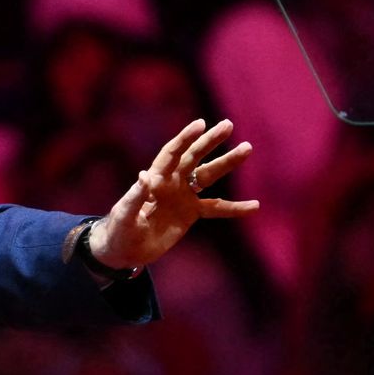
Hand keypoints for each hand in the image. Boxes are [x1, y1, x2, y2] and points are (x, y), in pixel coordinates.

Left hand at [89, 118, 257, 269]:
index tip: (201, 124)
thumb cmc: (119, 230)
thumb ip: (135, 196)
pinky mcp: (190, 213)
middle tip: (228, 124)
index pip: (171, 153)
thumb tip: (145, 175)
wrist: (124, 250)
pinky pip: (216, 208)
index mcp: (155, 179)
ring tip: (247, 148)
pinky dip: (234, 208)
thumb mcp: (125, 215)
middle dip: (210, 141)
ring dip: (227, 163)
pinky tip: (255, 205)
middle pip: (193, 157)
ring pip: (208, 175)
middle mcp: (171, 182)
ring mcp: (182, 196)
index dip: (185, 139)